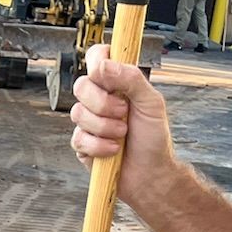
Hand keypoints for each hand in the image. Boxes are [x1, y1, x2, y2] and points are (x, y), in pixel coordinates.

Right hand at [70, 46, 175, 204]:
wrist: (150, 174)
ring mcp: (89, 122)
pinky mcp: (83, 145)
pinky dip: (99, 146)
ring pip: (78, 113)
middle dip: (103, 102)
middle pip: (81, 86)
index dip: (97, 60)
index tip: (108, 74)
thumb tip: (103, 65)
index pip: (96, 57)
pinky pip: (79, 139)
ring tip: (122, 135)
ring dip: (104, 127)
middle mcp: (99, 99)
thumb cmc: (153, 138)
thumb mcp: (150, 102)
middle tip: (124, 112)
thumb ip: (131, 78)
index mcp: (116, 83)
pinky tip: (113, 150)